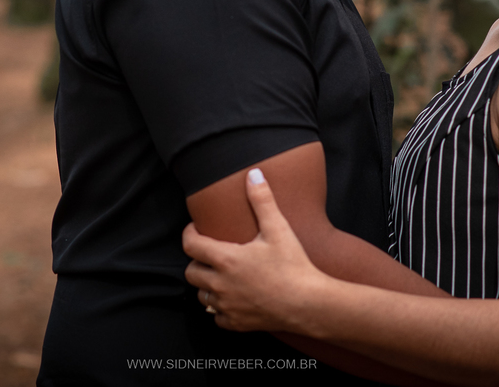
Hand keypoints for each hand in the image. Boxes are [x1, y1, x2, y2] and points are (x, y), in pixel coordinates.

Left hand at [183, 168, 328, 332]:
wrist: (308, 304)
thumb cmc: (293, 266)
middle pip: (191, 272)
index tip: (195, 229)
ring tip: (220, 275)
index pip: (191, 246)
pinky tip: (232, 298)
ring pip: (201, 295)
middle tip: (210, 253)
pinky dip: (220, 307)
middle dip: (197, 261)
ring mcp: (227, 306)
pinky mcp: (236, 324)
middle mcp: (220, 284)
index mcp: (226, 259)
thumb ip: (262, 200)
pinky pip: (216, 316)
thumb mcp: (278, 229)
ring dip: (206, 285)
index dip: (189, 234)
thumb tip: (253, 174)